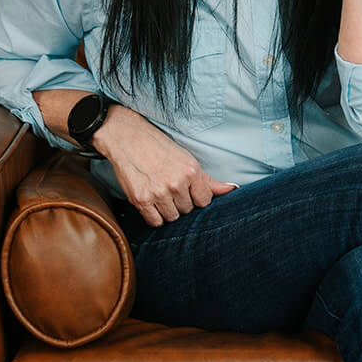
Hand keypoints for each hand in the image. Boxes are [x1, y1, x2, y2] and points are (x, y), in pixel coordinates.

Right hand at [93, 104, 237, 225]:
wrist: (128, 139)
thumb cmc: (160, 149)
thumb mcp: (188, 160)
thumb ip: (209, 180)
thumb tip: (232, 189)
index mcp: (192, 172)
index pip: (204, 201)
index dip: (195, 197)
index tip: (186, 189)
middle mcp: (177, 183)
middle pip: (187, 210)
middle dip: (180, 202)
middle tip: (169, 187)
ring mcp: (158, 193)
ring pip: (172, 217)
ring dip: (167, 209)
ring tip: (160, 192)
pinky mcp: (141, 200)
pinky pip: (155, 222)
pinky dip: (154, 215)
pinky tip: (151, 200)